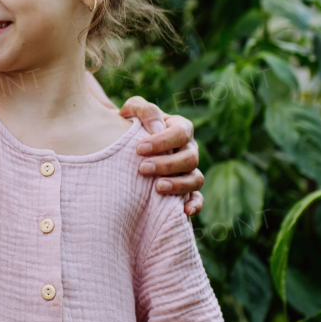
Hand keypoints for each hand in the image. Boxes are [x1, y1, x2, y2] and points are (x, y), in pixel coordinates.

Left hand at [119, 97, 203, 216]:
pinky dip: (194, 205)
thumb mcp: (133, 111)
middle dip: (167, 164)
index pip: (181, 133)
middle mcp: (189, 150)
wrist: (123, 145)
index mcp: (180, 128)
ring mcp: (189, 171)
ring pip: (196, 179)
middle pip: (190, 158)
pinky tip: (184, 212)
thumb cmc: (130, 125)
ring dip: (179, 185)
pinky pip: (197, 199)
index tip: (139, 149)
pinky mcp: (186, 190)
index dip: (163, 141)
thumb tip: (157, 127)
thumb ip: (144, 110)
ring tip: (157, 188)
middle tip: (142, 169)